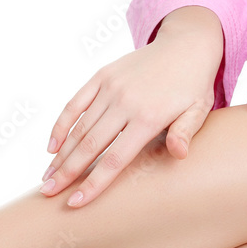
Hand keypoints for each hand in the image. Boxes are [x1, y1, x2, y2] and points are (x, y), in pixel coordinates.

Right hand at [41, 6, 222, 206]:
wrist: (185, 44)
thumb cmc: (193, 85)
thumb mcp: (199, 109)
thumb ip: (186, 132)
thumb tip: (178, 154)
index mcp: (148, 117)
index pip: (115, 158)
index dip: (94, 183)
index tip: (76, 203)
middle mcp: (125, 102)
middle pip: (89, 145)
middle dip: (67, 172)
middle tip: (48, 193)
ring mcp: (110, 88)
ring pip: (79, 128)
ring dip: (60, 154)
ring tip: (47, 177)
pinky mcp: (102, 76)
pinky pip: (75, 103)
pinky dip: (61, 125)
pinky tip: (51, 147)